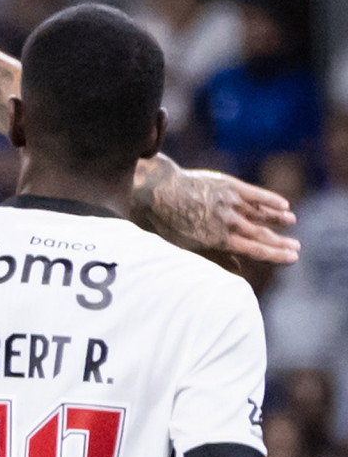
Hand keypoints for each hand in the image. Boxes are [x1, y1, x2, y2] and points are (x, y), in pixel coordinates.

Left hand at [140, 164, 298, 265]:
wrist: (158, 191)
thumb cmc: (168, 223)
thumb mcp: (187, 247)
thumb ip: (215, 258)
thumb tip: (236, 271)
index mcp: (218, 239)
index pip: (254, 249)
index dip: (275, 254)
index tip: (292, 258)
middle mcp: (229, 221)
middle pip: (261, 234)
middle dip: (280, 242)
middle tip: (297, 248)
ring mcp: (231, 202)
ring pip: (261, 213)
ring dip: (278, 219)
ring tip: (291, 223)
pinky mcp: (230, 186)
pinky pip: (256, 194)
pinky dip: (271, 200)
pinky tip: (283, 205)